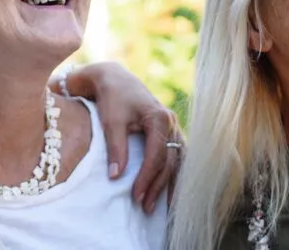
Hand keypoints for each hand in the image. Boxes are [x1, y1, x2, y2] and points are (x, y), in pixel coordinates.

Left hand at [63, 62, 180, 212]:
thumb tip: (115, 177)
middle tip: (144, 208)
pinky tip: (170, 193)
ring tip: (162, 209)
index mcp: (160, 118)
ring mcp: (174, 128)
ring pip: (177, 162)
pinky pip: (177, 158)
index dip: (147, 178)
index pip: (157, 155)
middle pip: (169, 162)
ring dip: (169, 185)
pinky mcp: (170, 133)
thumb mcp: (111, 121)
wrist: (115, 80)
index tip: (135, 197)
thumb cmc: (112, 98)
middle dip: (158, 186)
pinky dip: (174, 175)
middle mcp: (172, 123)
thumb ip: (115, 148)